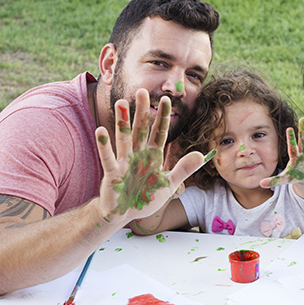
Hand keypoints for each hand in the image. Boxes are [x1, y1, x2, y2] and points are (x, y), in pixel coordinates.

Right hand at [94, 89, 205, 222]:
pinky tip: (101, 130)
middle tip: (141, 91)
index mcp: (153, 156)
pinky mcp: (113, 174)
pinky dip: (105, 145)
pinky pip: (108, 158)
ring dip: (122, 122)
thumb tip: (202, 155)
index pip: (160, 133)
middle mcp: (138, 155)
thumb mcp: (169, 185)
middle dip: (142, 112)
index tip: (166, 99)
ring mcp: (124, 163)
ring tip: (121, 103)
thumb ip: (183, 169)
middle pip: (141, 130)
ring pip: (124, 139)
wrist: (124, 214)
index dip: (162, 117)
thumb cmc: (145, 197)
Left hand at [260, 118, 303, 187]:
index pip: (292, 146)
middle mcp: (303, 152)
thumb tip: (261, 183)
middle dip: (303, 131)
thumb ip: (273, 180)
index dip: (291, 138)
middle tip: (302, 119)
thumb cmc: (293, 175)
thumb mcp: (284, 178)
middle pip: (303, 140)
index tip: (289, 128)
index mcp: (295, 156)